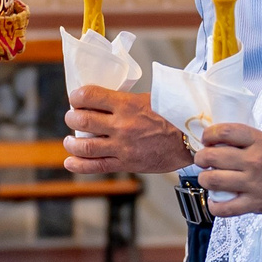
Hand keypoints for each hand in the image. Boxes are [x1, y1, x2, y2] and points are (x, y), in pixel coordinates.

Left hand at [62, 85, 189, 174]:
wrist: (191, 138)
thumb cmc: (172, 115)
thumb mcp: (149, 98)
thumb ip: (125, 101)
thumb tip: (103, 101)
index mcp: (127, 104)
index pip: (89, 95)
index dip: (77, 96)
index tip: (76, 98)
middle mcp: (122, 125)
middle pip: (82, 121)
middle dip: (72, 118)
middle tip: (73, 117)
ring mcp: (123, 146)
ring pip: (85, 146)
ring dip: (71, 143)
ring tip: (69, 140)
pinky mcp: (127, 163)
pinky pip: (97, 166)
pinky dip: (79, 165)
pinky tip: (70, 161)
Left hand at [195, 122, 261, 226]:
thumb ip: (250, 141)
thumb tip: (222, 141)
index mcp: (260, 141)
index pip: (224, 131)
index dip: (208, 135)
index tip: (208, 140)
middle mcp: (254, 161)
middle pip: (211, 156)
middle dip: (201, 159)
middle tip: (204, 162)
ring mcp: (253, 183)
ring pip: (212, 180)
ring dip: (205, 180)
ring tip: (210, 180)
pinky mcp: (255, 204)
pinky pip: (224, 208)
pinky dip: (215, 207)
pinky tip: (217, 202)